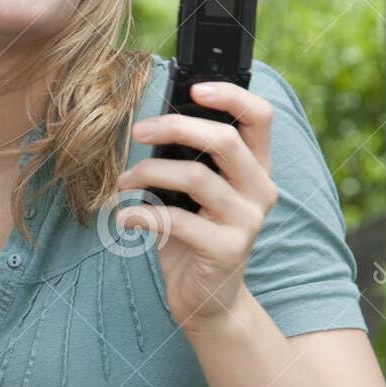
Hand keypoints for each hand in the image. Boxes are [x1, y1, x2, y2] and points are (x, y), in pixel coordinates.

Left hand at [114, 81, 278, 333]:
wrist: (205, 299)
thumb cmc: (192, 237)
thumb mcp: (193, 194)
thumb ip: (189, 160)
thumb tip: (153, 125)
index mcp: (256, 168)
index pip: (259, 117)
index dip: (231, 96)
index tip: (194, 87)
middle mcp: (260, 190)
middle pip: (224, 140)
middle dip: (174, 126)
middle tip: (137, 131)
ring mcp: (247, 221)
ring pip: (196, 177)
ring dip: (150, 172)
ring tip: (124, 182)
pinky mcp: (226, 249)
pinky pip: (177, 220)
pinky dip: (142, 215)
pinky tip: (125, 219)